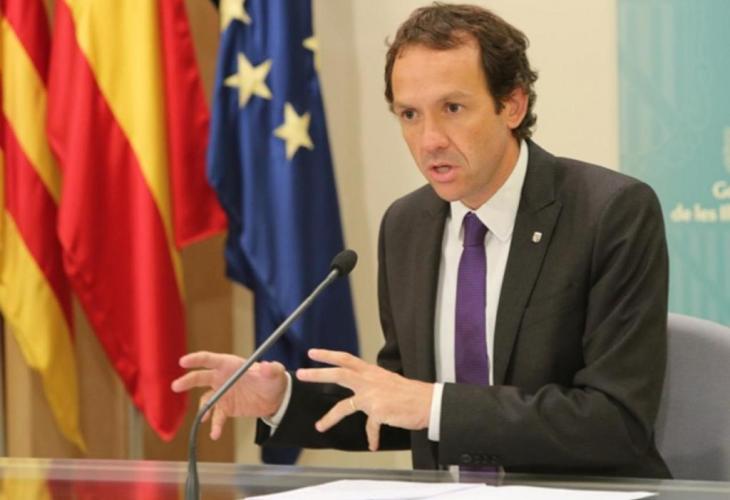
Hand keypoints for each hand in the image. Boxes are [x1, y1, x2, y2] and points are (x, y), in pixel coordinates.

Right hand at [171, 351, 286, 439]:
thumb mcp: (276, 373)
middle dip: (188, 381)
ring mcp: (222, 393)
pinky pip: (216, 417)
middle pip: (200, 378)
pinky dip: (215, 425)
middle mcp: (222, 378)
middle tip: (176, 386)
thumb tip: (266, 367)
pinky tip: (215, 434)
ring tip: (202, 419)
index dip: (196, 359)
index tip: (183, 362)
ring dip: (202, 409)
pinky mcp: (225, 408)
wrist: (274, 398)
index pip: (210, 359)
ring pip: (205, 400)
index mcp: (230, 364)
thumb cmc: (272, 379)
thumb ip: (272, 369)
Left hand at [296, 349, 432, 450]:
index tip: (313, 353)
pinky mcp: (378, 411)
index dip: (329, 355)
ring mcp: (373, 396)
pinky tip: (372, 445)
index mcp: (372, 372)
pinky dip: (371, 437)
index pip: (346, 359)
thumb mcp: (389, 381)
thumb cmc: (412, 394)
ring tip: (320, 426)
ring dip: (329, 417)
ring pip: (344, 406)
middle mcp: (370, 381)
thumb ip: (373, 383)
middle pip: (338, 374)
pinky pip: (370, 428)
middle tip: (301, 374)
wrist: (429, 403)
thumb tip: (362, 389)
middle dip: (318, 374)